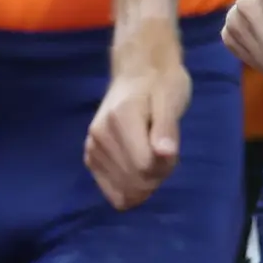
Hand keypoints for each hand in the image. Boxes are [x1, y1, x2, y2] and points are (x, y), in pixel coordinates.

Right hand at [83, 15, 195, 211]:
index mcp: (120, 118)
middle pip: (134, 181)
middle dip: (156, 177)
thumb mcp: (172, 99)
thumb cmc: (160, 84)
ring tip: (150, 156)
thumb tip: (165, 154)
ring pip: (123, 191)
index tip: (172, 150)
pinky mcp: (90, 156)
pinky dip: (129, 187)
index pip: (145, 166)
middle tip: (162, 153)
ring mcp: (92, 146)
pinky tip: (137, 168)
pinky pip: (110, 190)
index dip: (165, 166)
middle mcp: (99, 135)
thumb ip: (167, 129)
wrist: (138, 71)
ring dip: (144, 183)